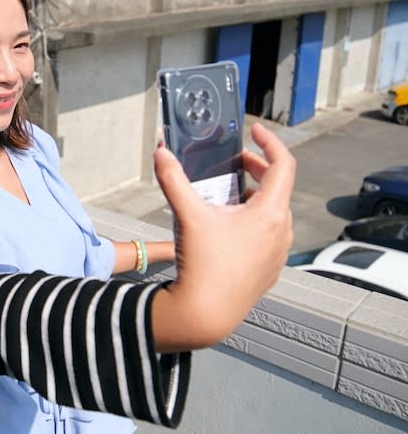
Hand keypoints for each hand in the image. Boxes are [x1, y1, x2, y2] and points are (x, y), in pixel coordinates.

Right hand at [150, 123, 294, 351]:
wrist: (206, 313)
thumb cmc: (203, 265)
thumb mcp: (187, 216)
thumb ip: (173, 179)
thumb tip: (161, 153)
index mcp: (270, 214)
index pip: (284, 165)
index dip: (271, 142)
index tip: (256, 131)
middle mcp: (281, 232)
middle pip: (278, 188)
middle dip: (258, 168)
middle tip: (237, 160)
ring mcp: (278, 253)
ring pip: (274, 213)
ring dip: (256, 195)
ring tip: (230, 193)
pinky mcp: (269, 269)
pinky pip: (269, 235)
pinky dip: (255, 220)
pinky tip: (228, 226)